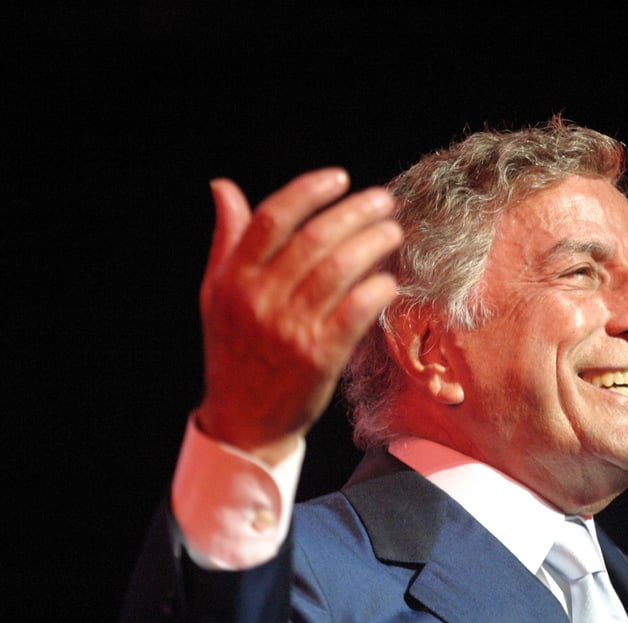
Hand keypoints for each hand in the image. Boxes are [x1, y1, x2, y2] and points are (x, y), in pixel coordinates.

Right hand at [194, 168, 401, 464]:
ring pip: (340, 270)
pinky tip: (390, 280)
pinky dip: (376, 290)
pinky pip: (356, 311)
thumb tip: (223, 187)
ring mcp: (291, 328)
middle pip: (314, 239)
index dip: (309, 191)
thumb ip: (227, 240)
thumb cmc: (235, 352)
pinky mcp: (319, 356)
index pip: (273, 219)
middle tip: (383, 201)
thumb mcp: (217, 294)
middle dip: (355, 212)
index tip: (339, 178)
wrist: (243, 422)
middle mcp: (260, 299)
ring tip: (393, 232)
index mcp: (234, 279)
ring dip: (373, 244)